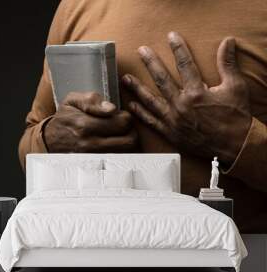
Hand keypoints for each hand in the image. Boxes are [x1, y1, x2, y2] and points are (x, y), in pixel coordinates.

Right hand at [43, 92, 136, 152]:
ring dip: (127, 143)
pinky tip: (114, 145)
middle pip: (129, 140)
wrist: (48, 140)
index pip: (123, 122)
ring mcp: (93, 157)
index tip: (120, 116)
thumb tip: (112, 108)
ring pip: (126, 153)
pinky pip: (118, 161)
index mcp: (85, 125)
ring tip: (119, 136)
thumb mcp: (72, 100)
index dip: (126, 117)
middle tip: (123, 127)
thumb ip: (92, 100)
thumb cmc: (63, 118)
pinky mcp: (95, 165)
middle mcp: (90, 144)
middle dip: (131, 131)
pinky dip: (121, 153)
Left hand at [123, 32, 251, 164]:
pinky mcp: (169, 133)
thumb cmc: (236, 116)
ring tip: (125, 78)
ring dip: (137, 88)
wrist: (235, 146)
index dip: (178, 48)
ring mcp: (173, 120)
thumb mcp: (236, 87)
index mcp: (197, 93)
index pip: (185, 64)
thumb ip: (227, 64)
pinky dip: (140, 113)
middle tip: (141, 51)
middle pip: (161, 79)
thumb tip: (227, 42)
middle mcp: (181, 105)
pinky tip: (131, 105)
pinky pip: (151, 122)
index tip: (171, 36)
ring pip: (150, 101)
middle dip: (150, 63)